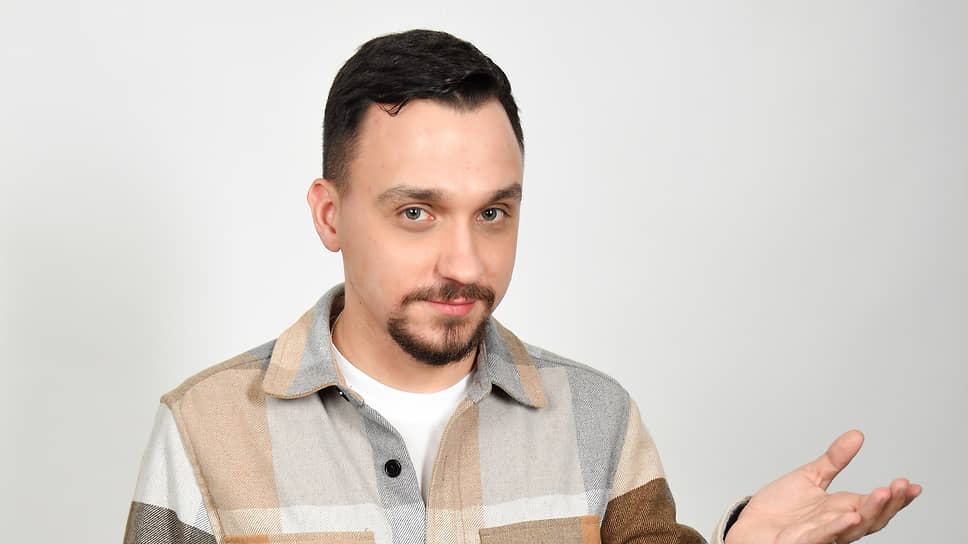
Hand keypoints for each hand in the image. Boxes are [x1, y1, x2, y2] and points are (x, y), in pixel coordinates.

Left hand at [725, 430, 920, 543]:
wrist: (750, 527)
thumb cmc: (780, 510)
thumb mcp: (811, 476)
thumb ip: (834, 459)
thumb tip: (857, 435)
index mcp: (841, 509)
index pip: (875, 505)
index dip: (896, 498)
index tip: (914, 486)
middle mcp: (835, 525)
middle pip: (870, 518)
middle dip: (888, 503)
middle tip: (899, 485)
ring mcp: (820, 535)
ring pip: (851, 528)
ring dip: (868, 512)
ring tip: (882, 494)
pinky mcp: (800, 542)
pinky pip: (820, 536)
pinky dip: (836, 527)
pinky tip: (849, 516)